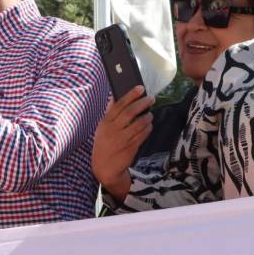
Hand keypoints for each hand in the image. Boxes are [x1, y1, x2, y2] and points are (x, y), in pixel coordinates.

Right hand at [91, 86, 153, 201]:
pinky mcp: (132, 147)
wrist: (105, 166)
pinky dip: (148, 128)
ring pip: (140, 123)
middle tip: (151, 98)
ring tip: (150, 114)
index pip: (119, 104)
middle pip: (131, 112)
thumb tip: (114, 97)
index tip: (140, 88)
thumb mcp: (102, 128)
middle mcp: (114, 129)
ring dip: (148, 116)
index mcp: (106, 122)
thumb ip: (109, 113)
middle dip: (143, 103)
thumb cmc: (103, 144)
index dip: (131, 95)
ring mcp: (123, 138)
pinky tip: (149, 125)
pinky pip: (143, 134)